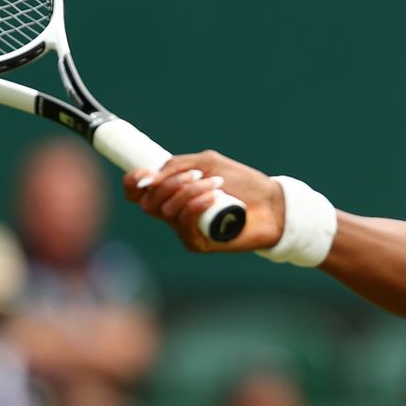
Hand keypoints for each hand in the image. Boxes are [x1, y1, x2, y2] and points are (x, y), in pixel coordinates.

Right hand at [122, 150, 284, 252]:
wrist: (272, 204)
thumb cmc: (242, 182)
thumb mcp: (207, 163)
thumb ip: (177, 165)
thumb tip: (149, 176)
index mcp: (171, 191)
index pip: (136, 192)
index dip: (132, 183)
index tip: (147, 174)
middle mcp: (173, 212)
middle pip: (148, 202)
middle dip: (170, 184)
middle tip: (198, 174)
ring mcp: (184, 229)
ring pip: (167, 211)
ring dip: (190, 191)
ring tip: (216, 184)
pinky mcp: (197, 243)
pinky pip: (184, 224)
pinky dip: (196, 206)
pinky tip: (214, 197)